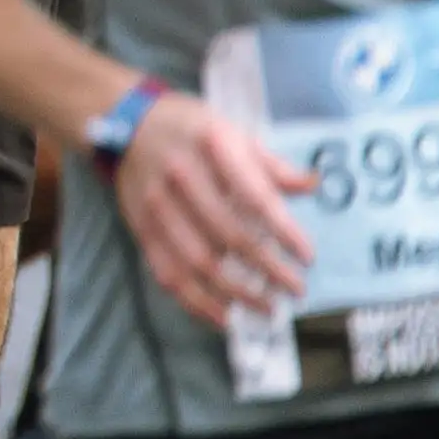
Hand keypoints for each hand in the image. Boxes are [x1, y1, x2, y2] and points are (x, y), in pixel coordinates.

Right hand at [111, 90, 323, 327]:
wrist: (126, 123)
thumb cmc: (191, 129)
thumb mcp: (233, 131)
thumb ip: (270, 164)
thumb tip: (312, 185)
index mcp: (211, 146)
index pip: (253, 196)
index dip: (283, 230)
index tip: (308, 257)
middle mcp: (180, 175)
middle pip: (228, 234)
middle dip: (267, 268)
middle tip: (295, 289)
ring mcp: (156, 204)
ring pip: (197, 261)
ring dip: (236, 291)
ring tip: (267, 308)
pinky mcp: (141, 226)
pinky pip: (167, 272)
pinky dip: (196, 300)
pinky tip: (223, 315)